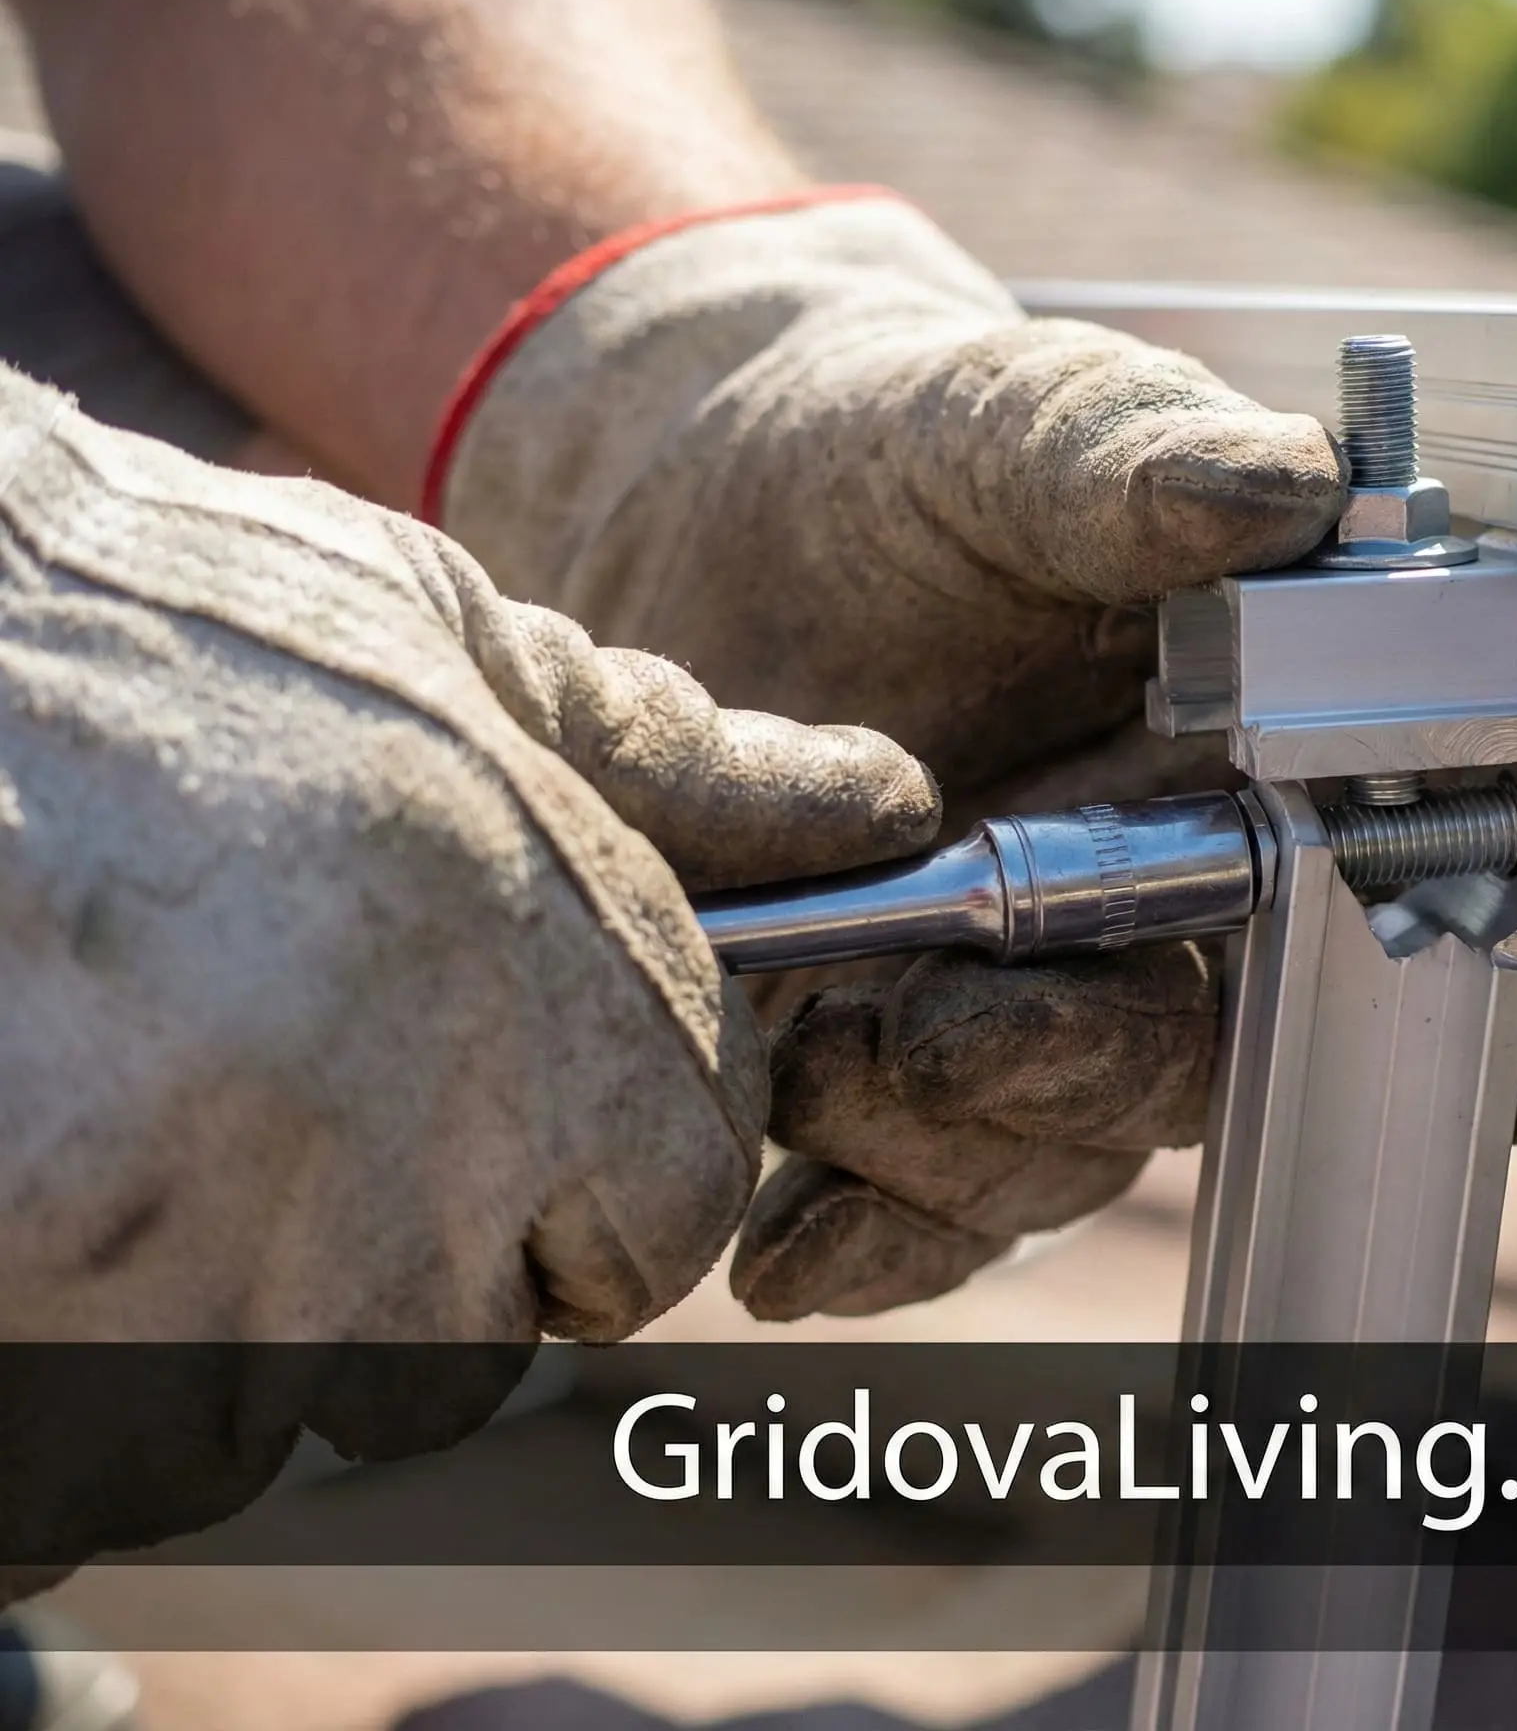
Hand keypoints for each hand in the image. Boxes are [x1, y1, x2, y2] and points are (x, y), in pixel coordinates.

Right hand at [0, 362, 934, 1348]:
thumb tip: (878, 802)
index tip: (508, 1105)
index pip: (674, 1220)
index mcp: (532, 1002)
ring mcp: (189, 1289)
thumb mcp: (444, 644)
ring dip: (220, 1303)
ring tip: (135, 1100)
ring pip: (271, 1403)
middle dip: (399, 1255)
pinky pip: (102, 1450)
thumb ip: (677, 770)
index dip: (603, 1171)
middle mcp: (392, 1173)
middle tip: (276, 1089)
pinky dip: (78, 1354)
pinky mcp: (32, 1360)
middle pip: (464, 1345)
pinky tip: (45, 1167)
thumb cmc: (151, 622)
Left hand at [431, 194, 1516, 1318]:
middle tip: (935, 1020)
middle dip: (1086, 1066)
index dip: (1510, 978)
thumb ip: (1130, 458)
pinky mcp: (917, 1062)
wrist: (711, 503)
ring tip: (806, 1048)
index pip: (1451, 878)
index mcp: (1275, 743)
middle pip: (1218, 1052)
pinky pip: (931, 1202)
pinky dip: (868, 1242)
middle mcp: (1196, 897)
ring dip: (948, 1137)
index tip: (1505, 1064)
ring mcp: (1057, 995)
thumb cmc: (903, 449)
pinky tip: (786, 1255)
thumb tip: (1282, 488)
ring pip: (1068, 1148)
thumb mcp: (1002, 426)